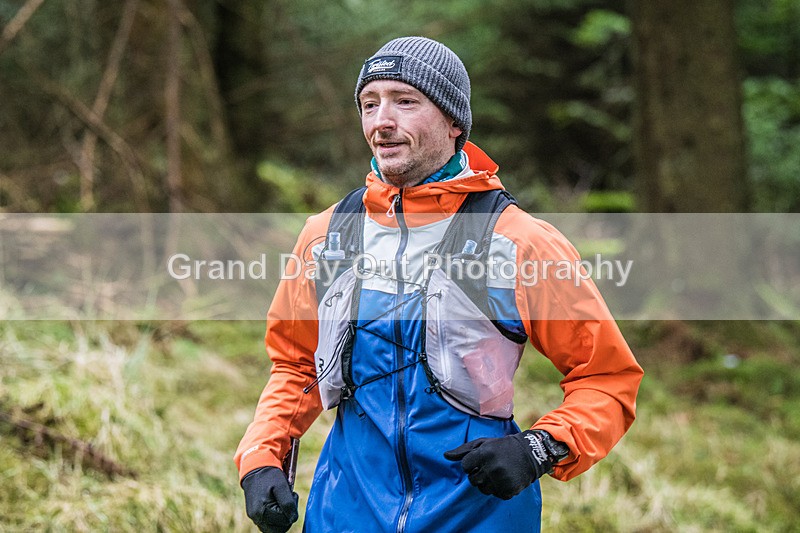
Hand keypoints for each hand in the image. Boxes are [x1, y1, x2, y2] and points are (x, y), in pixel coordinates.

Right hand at [241, 466, 298, 532]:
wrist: (255, 468)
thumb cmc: (270, 476)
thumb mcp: (282, 486)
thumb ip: (288, 503)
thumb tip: (293, 519)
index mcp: (263, 511)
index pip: (285, 522)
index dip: (292, 510)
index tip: (292, 495)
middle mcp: (256, 517)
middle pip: (279, 529)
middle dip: (287, 516)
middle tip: (288, 499)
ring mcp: (254, 517)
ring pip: (273, 528)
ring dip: (281, 518)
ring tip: (281, 502)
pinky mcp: (254, 515)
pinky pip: (267, 524)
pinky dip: (275, 518)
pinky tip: (277, 505)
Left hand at [444, 430, 565, 499]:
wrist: (530, 453)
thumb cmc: (502, 447)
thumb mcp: (483, 443)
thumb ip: (464, 450)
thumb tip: (445, 456)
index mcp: (484, 453)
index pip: (465, 466)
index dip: (470, 464)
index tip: (479, 460)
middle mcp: (492, 467)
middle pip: (472, 480)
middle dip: (477, 474)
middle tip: (488, 466)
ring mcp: (501, 479)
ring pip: (482, 489)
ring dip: (486, 483)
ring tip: (496, 472)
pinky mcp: (509, 489)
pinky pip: (495, 494)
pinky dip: (498, 489)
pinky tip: (504, 478)